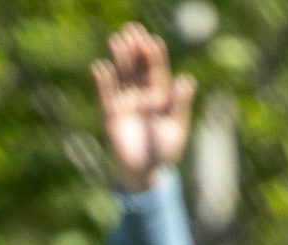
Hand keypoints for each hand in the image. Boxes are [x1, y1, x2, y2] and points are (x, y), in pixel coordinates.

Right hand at [91, 24, 194, 193]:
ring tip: (115, 39)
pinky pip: (106, 94)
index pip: (157, 70)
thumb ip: (180, 105)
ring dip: (119, 57)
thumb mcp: (176, 128)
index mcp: (160, 96)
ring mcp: (126, 102)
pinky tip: (100, 67)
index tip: (151, 40)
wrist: (143, 172)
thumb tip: (187, 80)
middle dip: (135, 48)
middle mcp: (142, 94)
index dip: (154, 55)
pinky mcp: (111, 113)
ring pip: (122, 75)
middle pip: (138, 66)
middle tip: (131, 29)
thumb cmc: (163, 151)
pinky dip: (103, 81)